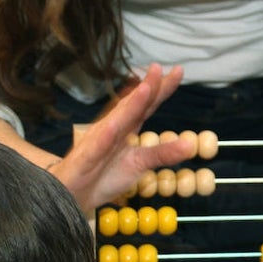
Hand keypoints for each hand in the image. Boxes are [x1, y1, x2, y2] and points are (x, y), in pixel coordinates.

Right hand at [49, 63, 194, 212]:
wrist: (72, 194)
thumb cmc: (104, 175)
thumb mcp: (139, 164)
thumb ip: (163, 153)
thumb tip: (190, 145)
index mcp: (126, 128)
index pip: (146, 105)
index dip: (161, 89)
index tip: (179, 71)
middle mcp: (112, 128)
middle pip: (133, 105)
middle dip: (147, 87)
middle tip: (160, 67)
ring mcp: (99, 141)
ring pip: (117, 120)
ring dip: (130, 104)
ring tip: (146, 87)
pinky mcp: (87, 158)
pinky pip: (97, 147)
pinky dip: (106, 137)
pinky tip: (113, 126)